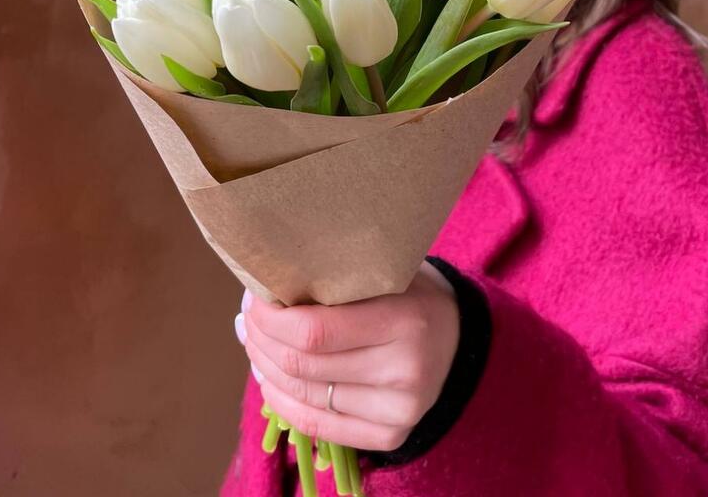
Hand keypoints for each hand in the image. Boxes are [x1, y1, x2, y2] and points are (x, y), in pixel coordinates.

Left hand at [234, 263, 459, 450]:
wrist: (458, 338)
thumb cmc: (410, 293)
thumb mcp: (385, 271)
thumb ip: (336, 277)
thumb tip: (265, 286)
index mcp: (404, 320)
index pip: (314, 331)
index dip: (271, 318)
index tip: (254, 296)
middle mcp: (404, 371)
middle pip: (302, 365)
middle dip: (262, 339)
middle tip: (250, 317)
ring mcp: (400, 411)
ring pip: (303, 395)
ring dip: (265, 368)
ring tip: (254, 342)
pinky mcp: (391, 436)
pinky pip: (318, 426)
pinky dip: (282, 401)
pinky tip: (268, 378)